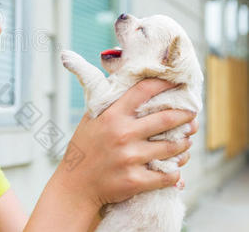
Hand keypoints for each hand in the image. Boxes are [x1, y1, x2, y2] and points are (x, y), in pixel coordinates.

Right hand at [53, 78, 197, 208]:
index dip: (164, 84)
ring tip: (186, 141)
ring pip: (172, 147)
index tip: (176, 83)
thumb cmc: (84, 149)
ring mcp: (130, 158)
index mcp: (112, 116)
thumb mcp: (91, 120)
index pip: (143, 91)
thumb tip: (127, 83)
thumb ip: (109, 104)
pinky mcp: (136, 180)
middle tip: (192, 114)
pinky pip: (169, 175)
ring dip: (184, 143)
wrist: (76, 185)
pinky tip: (176, 168)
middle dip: (186, 115)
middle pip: (167, 118)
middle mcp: (123, 134)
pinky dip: (176, 172)